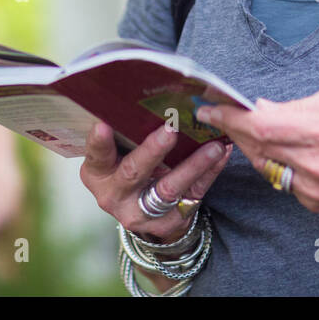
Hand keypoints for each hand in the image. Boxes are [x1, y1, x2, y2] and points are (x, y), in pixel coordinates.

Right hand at [80, 121, 232, 243]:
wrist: (141, 210)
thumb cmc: (127, 166)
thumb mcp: (117, 154)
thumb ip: (125, 133)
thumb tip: (144, 96)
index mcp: (97, 173)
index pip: (97, 155)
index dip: (99, 142)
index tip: (104, 125)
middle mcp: (114, 195)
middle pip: (133, 172)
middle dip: (153, 151)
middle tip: (170, 130)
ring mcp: (140, 213)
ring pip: (168, 189)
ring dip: (194, 165)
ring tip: (213, 146)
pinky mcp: (166, 222)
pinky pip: (192, 196)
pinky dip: (209, 174)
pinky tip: (221, 155)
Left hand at [195, 82, 318, 213]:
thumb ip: (298, 105)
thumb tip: (261, 108)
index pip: (263, 127)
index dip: (231, 117)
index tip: (209, 106)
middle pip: (258, 147)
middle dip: (233, 127)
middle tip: (216, 111)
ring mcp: (317, 188)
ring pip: (265, 164)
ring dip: (250, 144)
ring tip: (242, 123)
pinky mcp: (317, 201)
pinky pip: (281, 178)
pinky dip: (272, 160)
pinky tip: (272, 144)